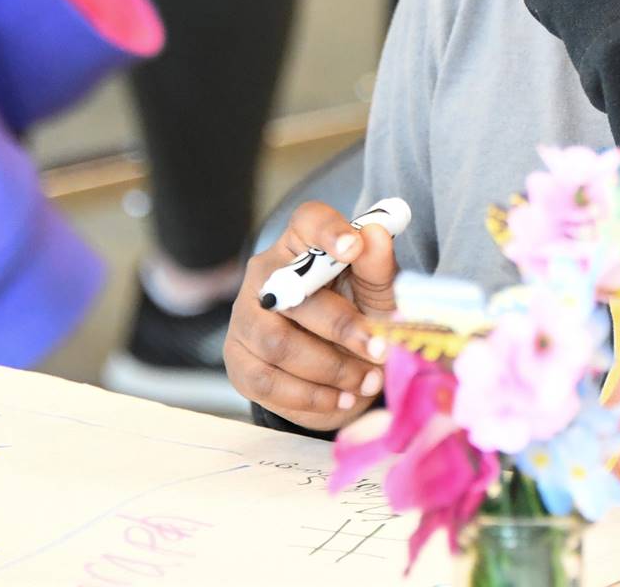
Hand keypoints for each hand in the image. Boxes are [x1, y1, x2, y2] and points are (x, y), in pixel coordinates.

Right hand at [224, 201, 398, 431]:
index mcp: (303, 244)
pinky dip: (312, 395)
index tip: (354, 248)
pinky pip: (268, 380)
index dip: (328, 231)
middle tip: (380, 349)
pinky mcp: (238, 360)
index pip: (308, 221)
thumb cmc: (361, 320)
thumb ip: (377, 267)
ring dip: (331, 367)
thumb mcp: (379, 295)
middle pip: (292, 292)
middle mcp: (266, 275)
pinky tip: (343, 398)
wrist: (342, 374)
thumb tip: (375, 234)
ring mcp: (246, 317)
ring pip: (278, 342)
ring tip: (368, 380)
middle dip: (342, 325)